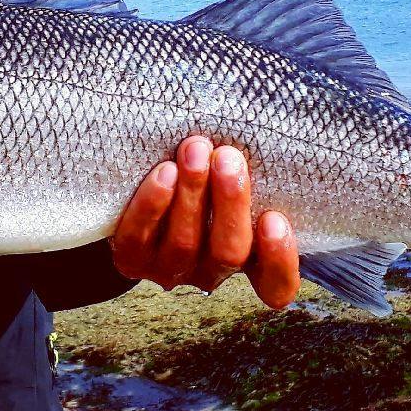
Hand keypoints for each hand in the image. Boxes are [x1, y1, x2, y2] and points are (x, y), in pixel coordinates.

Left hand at [112, 136, 299, 308]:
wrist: (134, 193)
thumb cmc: (203, 176)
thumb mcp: (230, 177)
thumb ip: (249, 170)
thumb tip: (267, 126)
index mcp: (248, 259)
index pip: (276, 284)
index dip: (279, 260)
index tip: (275, 219)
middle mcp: (210, 272)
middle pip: (229, 253)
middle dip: (231, 202)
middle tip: (229, 157)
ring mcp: (169, 269)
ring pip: (185, 244)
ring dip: (192, 193)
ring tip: (195, 149)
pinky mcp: (130, 260)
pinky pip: (138, 239)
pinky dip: (152, 205)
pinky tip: (164, 172)